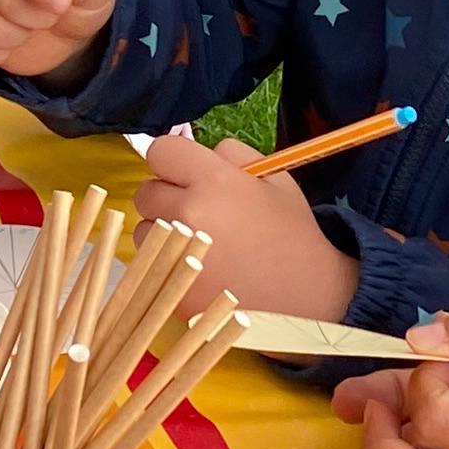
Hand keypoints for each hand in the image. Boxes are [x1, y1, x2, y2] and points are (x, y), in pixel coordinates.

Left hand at [135, 130, 355, 317]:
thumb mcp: (275, 179)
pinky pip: (152, 263)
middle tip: (196, 209)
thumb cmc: (292, 234)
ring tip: (199, 242)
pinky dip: (168, 262)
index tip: (187, 173)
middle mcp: (189, 213)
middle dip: (166, 196)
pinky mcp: (174, 286)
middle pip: (145, 192)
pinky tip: (200, 266)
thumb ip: (234, 155)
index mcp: (214, 181)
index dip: (173, 161)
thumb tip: (201, 153)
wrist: (305, 296)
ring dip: (162, 231)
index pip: (160, 151)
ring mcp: (177, 253)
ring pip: (143, 230)